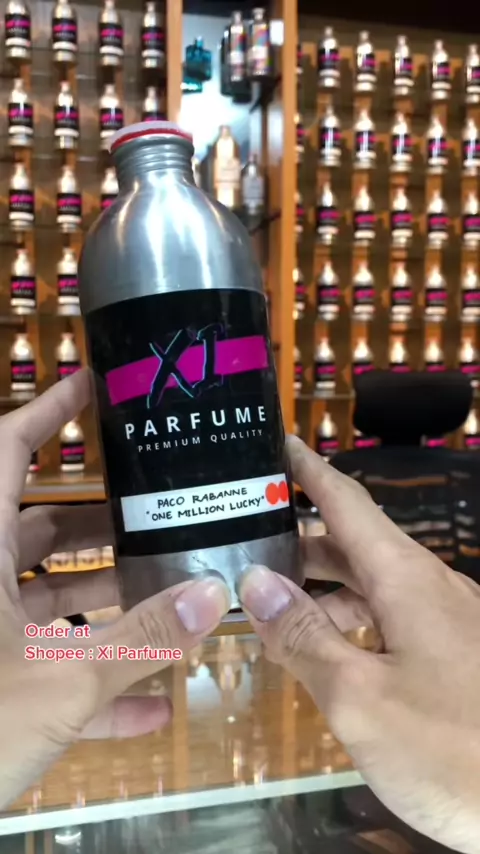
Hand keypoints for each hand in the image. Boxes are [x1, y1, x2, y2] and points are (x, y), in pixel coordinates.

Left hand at [0, 370, 229, 807]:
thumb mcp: (59, 683)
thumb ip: (141, 638)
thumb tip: (215, 595)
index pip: (8, 454)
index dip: (46, 411)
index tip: (91, 385)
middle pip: (42, 529)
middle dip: (104, 523)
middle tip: (161, 510)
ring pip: (47, 600)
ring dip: (106, 601)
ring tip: (170, 594)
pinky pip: (45, 669)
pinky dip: (91, 684)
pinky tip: (149, 712)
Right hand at [239, 436, 479, 853]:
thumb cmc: (452, 749)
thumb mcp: (359, 698)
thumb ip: (304, 637)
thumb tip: (257, 581)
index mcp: (405, 579)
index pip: (347, 502)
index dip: (309, 470)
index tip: (276, 444)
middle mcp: (427, 587)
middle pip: (353, 544)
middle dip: (299, 538)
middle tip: (242, 542)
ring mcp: (446, 621)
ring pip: (372, 585)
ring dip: (320, 589)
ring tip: (268, 607)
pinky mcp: (455, 654)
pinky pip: (391, 618)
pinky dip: (349, 622)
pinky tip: (324, 654)